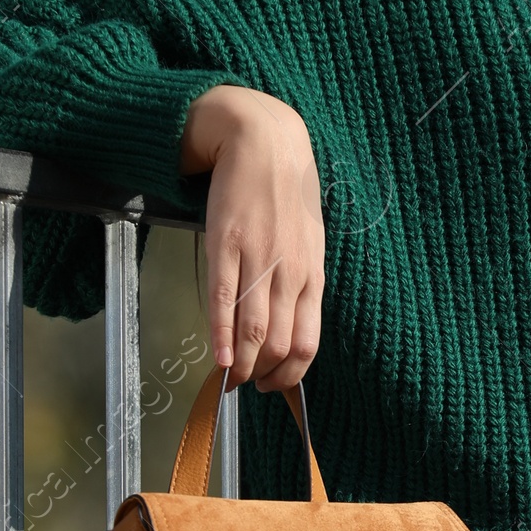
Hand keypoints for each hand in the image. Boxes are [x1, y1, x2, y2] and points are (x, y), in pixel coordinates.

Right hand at [179, 85, 324, 390]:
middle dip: (261, 375)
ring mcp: (258, 258)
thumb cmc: (286, 194)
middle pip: (278, 342)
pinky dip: (221, 335)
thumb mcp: (308, 241)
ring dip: (240, 364)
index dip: (289, 374)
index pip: (305, 341)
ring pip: (253, 328)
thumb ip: (300, 281)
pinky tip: (218, 357)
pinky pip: (225, 299)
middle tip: (245, 388)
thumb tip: (288, 324)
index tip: (273, 388)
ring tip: (230, 380)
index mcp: (312, 274)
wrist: (265, 142)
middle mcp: (290, 271)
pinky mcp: (227, 243)